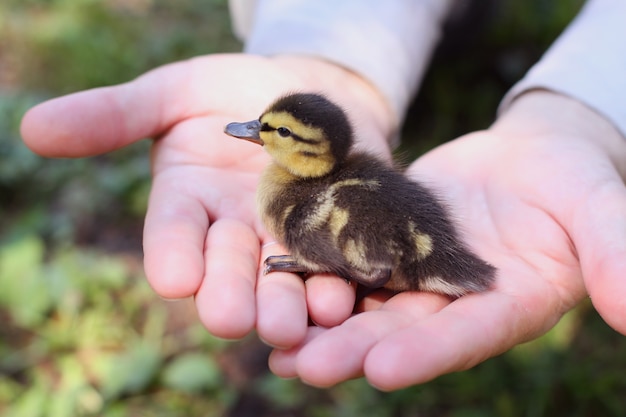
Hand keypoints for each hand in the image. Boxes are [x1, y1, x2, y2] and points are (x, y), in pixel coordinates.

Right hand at [20, 53, 394, 340]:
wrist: (309, 93)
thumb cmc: (232, 89)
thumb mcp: (174, 92)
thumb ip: (115, 114)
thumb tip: (32, 127)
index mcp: (187, 202)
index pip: (172, 235)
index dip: (172, 254)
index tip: (175, 277)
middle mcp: (231, 232)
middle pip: (226, 271)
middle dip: (227, 295)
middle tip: (230, 318)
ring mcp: (283, 238)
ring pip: (279, 282)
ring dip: (283, 306)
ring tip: (288, 324)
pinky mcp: (330, 236)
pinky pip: (329, 268)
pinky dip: (333, 287)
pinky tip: (339, 301)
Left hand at [268, 91, 625, 388]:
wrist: (526, 159)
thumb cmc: (570, 180)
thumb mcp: (598, 208)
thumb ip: (614, 253)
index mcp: (506, 306)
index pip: (466, 336)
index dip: (426, 352)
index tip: (383, 369)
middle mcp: (453, 303)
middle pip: (401, 331)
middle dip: (354, 349)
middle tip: (307, 366)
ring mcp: (417, 277)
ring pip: (365, 306)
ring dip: (322, 327)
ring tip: (276, 346)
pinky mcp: (388, 245)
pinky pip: (349, 266)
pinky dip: (315, 281)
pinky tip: (276, 290)